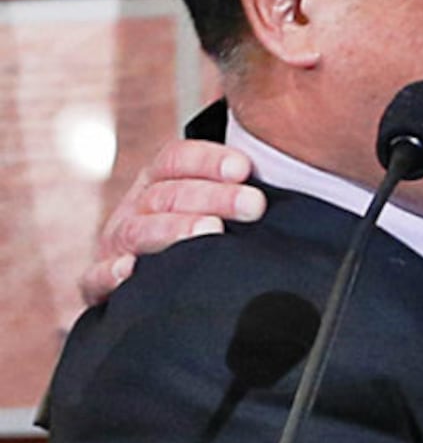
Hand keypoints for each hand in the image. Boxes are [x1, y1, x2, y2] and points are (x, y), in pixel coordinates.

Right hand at [79, 139, 263, 306]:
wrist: (159, 284)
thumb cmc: (207, 234)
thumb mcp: (222, 206)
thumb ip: (247, 188)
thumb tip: (306, 159)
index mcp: (161, 180)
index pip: (177, 158)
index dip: (209, 159)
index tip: (246, 168)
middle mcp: (137, 206)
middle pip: (169, 194)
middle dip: (214, 197)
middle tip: (254, 205)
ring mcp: (117, 244)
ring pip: (139, 229)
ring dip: (174, 229)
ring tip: (209, 230)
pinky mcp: (101, 282)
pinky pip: (95, 278)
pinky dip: (109, 274)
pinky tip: (131, 271)